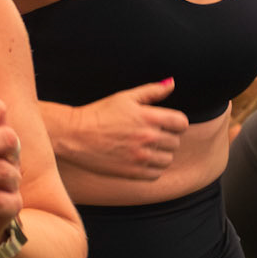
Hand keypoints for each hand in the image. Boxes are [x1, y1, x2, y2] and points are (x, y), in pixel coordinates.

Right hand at [55, 80, 186, 180]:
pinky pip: (156, 174)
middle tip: (149, 134)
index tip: (165, 123)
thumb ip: (152, 91)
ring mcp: (141, 157)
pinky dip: (152, 168)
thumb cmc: (99, 113)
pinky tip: (140, 159)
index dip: (175, 123)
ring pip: (168, 159)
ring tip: (145, 147)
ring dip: (161, 154)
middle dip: (166, 137)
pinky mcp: (133, 172)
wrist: (75, 135)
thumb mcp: (125, 97)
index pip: (181, 123)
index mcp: (149, 117)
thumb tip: (172, 83)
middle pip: (176, 142)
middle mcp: (148, 138)